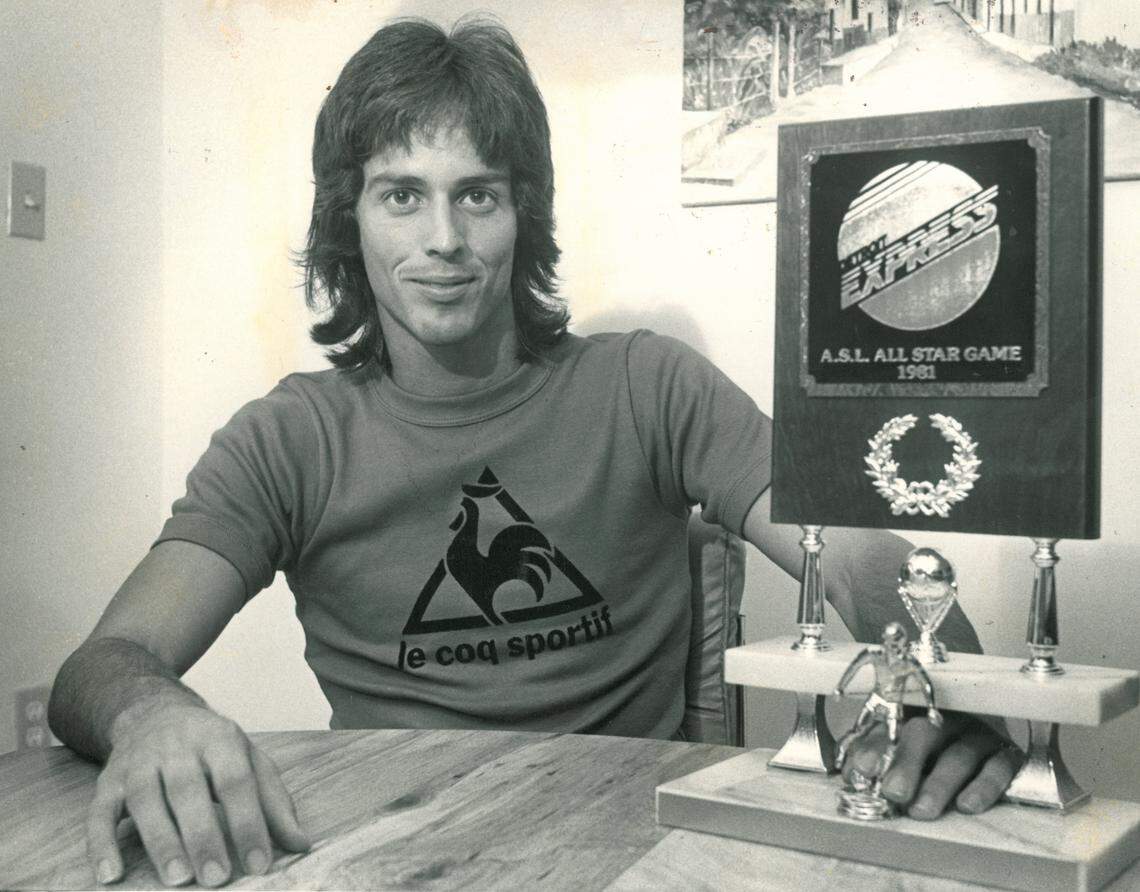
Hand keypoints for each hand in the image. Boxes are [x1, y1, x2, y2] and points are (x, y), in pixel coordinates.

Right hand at [88, 701, 309, 886]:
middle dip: (202, 836)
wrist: (154, 713)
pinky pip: (99, 813)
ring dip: (159, 840)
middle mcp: (176, 747)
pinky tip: (110, 877)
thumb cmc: (212, 747)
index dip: (247, 822)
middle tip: (216, 878)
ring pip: (145, 799)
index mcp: (219, 739)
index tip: (258, 865)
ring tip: (176, 879)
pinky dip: (101, 845)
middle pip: (188, 790)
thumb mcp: (250, 761)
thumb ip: (275, 802)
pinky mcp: (108, 782)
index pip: (236, 781)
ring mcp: (138, 763)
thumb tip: (301, 845)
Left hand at [839, 711, 1021, 819]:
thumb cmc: (935, 758)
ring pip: (959, 755)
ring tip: (922, 810)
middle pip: (925, 734)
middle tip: (893, 792)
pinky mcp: (1007, 756)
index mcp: (916, 717)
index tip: (862, 768)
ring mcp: (978, 737)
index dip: (875, 746)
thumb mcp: (902, 758)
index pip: (892, 726)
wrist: (990, 756)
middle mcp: (948, 722)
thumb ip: (878, 763)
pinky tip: (967, 805)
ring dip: (939, 784)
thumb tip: (855, 774)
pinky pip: (998, 768)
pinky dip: (984, 787)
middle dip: (906, 763)